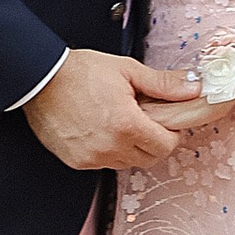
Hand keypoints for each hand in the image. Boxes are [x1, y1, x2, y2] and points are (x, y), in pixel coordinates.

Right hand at [22, 49, 200, 170]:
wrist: (40, 79)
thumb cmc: (81, 71)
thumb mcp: (127, 70)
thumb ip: (163, 84)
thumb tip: (193, 88)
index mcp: (126, 124)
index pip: (166, 146)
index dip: (171, 133)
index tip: (166, 120)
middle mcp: (110, 147)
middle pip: (149, 159)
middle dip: (154, 141)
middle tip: (146, 119)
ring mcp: (92, 158)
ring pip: (127, 163)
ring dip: (132, 147)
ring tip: (121, 121)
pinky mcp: (77, 162)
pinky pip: (104, 163)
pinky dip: (110, 151)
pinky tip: (102, 129)